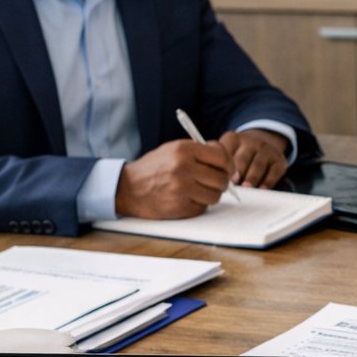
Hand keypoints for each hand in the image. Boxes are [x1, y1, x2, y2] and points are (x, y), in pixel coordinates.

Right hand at [115, 139, 230, 218]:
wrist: (127, 188)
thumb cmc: (154, 168)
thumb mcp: (172, 149)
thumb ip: (199, 151)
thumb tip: (226, 158)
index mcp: (183, 150)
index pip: (221, 156)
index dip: (229, 164)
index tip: (229, 168)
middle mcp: (183, 168)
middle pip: (221, 178)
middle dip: (223, 181)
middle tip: (217, 182)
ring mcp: (181, 189)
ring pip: (215, 195)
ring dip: (212, 194)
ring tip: (201, 190)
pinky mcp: (179, 207)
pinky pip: (202, 207)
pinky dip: (199, 204)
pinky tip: (188, 198)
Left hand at [218, 128, 289, 187]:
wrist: (266, 142)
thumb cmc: (240, 154)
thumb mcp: (229, 151)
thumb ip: (221, 162)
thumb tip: (218, 182)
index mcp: (234, 139)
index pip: (226, 149)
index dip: (222, 163)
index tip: (219, 174)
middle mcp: (251, 142)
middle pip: (243, 157)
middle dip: (238, 170)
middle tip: (233, 182)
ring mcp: (267, 150)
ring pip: (258, 165)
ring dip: (252, 177)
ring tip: (246, 187)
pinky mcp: (280, 161)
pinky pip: (274, 172)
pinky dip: (268, 181)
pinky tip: (262, 188)